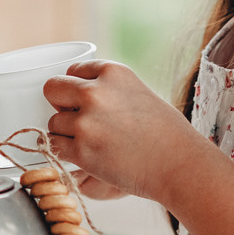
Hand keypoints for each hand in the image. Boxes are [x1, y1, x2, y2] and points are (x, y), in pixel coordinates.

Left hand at [43, 61, 199, 204]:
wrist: (180, 164)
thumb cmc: (167, 133)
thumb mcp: (138, 93)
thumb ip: (109, 90)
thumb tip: (77, 97)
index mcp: (113, 72)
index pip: (73, 70)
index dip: (77, 89)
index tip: (89, 104)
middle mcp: (96, 92)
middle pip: (52, 89)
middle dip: (61, 106)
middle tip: (80, 122)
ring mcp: (86, 121)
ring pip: (53, 123)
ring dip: (66, 135)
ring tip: (95, 144)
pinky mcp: (82, 150)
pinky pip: (55, 147)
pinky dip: (67, 154)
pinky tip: (89, 157)